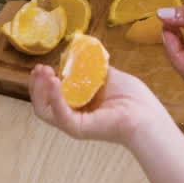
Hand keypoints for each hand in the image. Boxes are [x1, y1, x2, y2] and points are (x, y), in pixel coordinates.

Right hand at [28, 64, 171, 145]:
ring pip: (44, 110)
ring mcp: (73, 124)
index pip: (51, 95)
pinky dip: (54, 97)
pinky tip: (54, 81)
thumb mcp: (108, 76)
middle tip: (39, 68)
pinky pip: (59, 114)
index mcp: (78, 105)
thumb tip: (80, 54)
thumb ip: (92, 68)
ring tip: (43, 73)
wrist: (147, 114)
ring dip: (39, 91)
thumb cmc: (134, 100)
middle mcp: (72, 116)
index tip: (44, 66)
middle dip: (36, 85)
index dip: (44, 81)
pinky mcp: (78, 129)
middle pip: (42, 103)